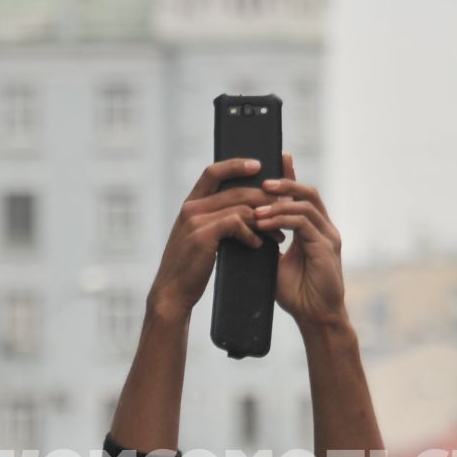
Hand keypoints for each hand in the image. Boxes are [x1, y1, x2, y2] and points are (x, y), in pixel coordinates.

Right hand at [147, 159, 267, 321]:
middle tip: (283, 205)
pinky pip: (236, 224)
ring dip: (264, 219)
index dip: (236, 165)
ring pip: (240, 207)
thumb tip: (247, 211)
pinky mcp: (203, 235)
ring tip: (277, 234)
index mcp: (190, 204)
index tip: (258, 164)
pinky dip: (252, 234)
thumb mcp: (199, 238)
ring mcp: (195, 220)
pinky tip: (257, 245)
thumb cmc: (190, 268)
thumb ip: (214, 220)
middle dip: (264, 196)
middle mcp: (191, 208)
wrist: (173, 292)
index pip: (213, 172)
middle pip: (235, 189)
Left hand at [258, 154, 345, 329]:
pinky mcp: (327, 248)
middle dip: (285, 183)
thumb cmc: (296, 293)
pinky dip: (283, 220)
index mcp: (313, 230)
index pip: (301, 196)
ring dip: (279, 203)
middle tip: (262, 182)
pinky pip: (304, 224)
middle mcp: (324, 229)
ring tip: (257, 207)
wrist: (314, 318)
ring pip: (306, 205)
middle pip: (308, 192)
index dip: (289, 177)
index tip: (274, 160)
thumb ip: (267, 242)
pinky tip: (265, 224)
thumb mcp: (275, 261)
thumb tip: (245, 226)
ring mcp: (328, 237)